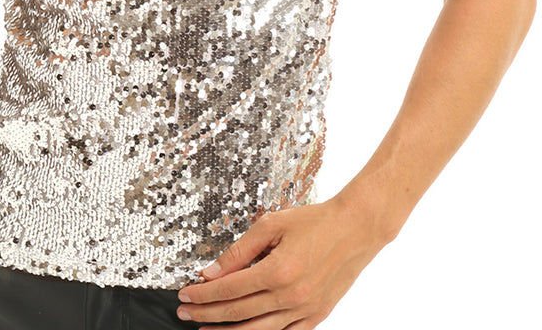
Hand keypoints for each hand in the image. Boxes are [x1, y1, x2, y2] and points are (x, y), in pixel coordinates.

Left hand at [176, 196, 387, 328]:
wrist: (355, 229)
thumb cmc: (315, 222)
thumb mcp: (272, 224)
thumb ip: (240, 250)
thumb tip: (212, 271)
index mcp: (277, 271)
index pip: (229, 289)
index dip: (202, 294)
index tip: (185, 295)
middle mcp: (290, 296)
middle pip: (238, 312)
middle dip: (207, 314)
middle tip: (185, 313)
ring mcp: (304, 310)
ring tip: (206, 329)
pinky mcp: (316, 317)